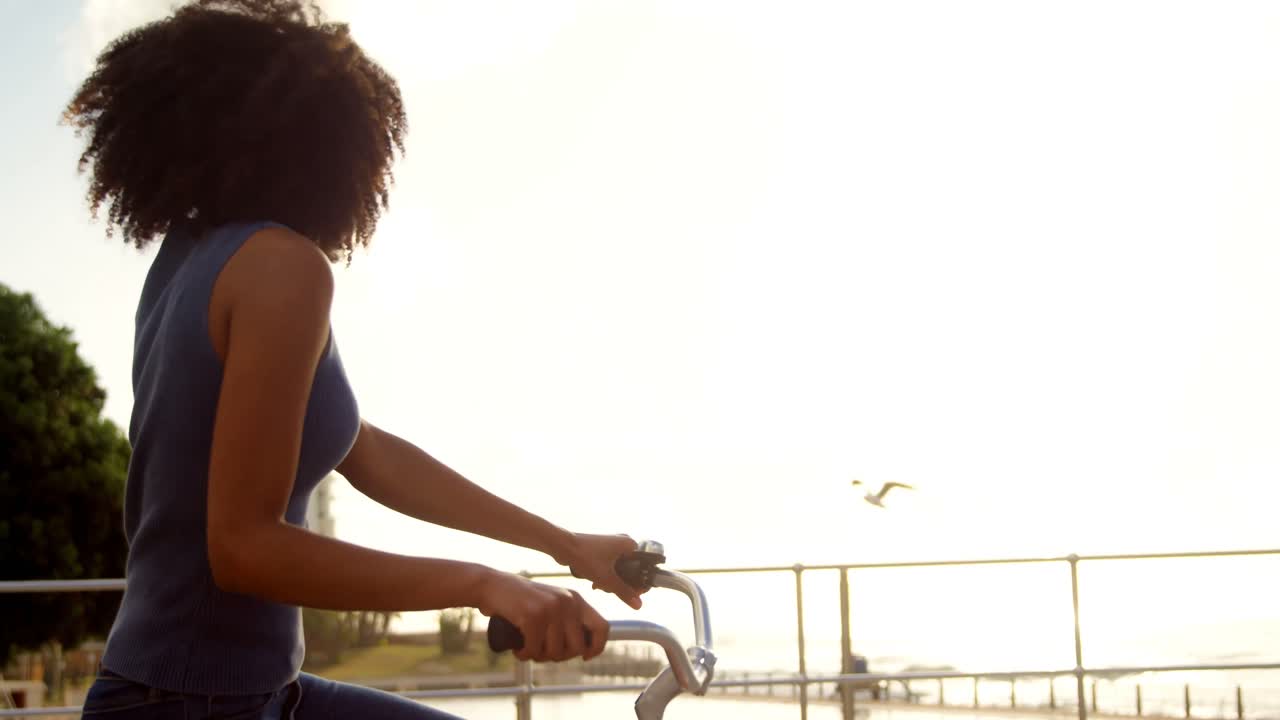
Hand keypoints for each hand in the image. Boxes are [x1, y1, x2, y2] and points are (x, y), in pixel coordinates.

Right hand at [476, 571, 608, 661]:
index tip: (584, 657)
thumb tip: (584, 649)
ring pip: (555, 652)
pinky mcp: (533, 616)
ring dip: (539, 657)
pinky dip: (524, 655)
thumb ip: (568, 617)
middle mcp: (568, 602)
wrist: (492, 585)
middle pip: (577, 647)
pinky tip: (518, 650)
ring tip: (528, 649)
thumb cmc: (521, 600)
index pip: (602, 627)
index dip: (596, 647)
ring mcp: (551, 608)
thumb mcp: (551, 603)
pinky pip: (534, 650)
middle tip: (543, 652)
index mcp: (576, 599)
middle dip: (560, 656)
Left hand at [557, 533, 643, 609]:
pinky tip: (595, 583)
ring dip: (611, 581)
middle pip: (631, 569)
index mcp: (629, 544)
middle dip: (621, 583)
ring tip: (598, 586)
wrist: (563, 546)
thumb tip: (639, 605)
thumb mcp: (607, 579)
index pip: (644, 565)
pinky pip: (609, 565)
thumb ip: (624, 592)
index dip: (640, 581)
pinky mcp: (601, 549)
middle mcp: (623, 542)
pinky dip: (604, 575)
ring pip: (619, 569)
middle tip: (609, 589)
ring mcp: (612, 545)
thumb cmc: (586, 558)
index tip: (632, 593)